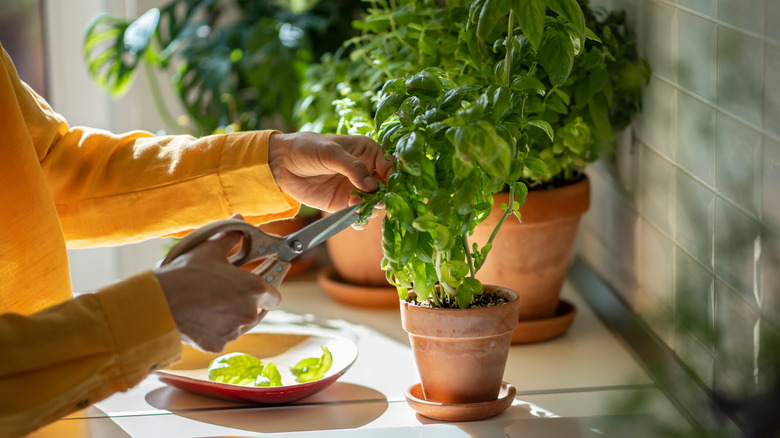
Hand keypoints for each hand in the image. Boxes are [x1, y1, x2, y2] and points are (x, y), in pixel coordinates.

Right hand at [154, 230, 280, 352]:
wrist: (158, 303)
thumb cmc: (185, 273)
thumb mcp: (209, 249)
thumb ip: (231, 238)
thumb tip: (239, 222)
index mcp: (253, 289)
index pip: (275, 294)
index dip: (268, 288)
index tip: (259, 283)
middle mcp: (249, 313)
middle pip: (259, 310)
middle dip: (249, 301)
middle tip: (231, 291)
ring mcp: (233, 332)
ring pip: (242, 324)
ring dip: (233, 315)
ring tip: (213, 302)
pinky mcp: (218, 345)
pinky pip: (223, 336)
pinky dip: (216, 328)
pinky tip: (201, 316)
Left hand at [268, 132, 392, 211]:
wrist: (281, 164)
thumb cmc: (307, 148)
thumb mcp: (330, 152)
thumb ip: (352, 167)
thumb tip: (372, 186)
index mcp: (367, 152)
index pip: (389, 166)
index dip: (392, 177)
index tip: (388, 187)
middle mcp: (366, 171)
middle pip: (386, 188)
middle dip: (384, 196)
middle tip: (375, 200)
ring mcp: (356, 189)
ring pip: (375, 204)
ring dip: (371, 208)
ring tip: (356, 203)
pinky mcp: (343, 204)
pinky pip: (359, 216)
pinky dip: (359, 219)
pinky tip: (352, 213)